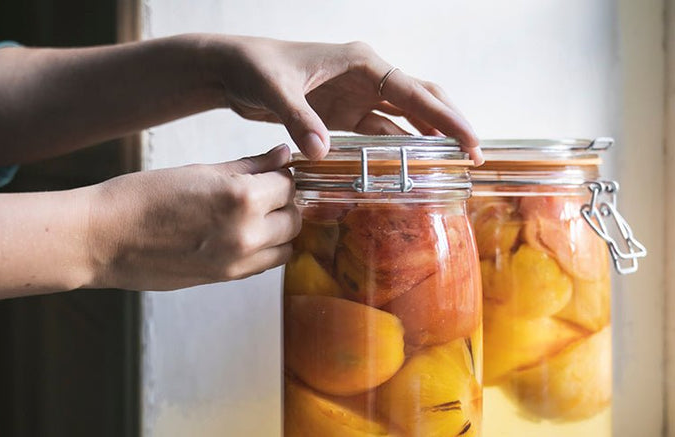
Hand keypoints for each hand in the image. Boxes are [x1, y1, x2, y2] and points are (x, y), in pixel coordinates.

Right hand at [87, 145, 298, 290]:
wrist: (103, 238)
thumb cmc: (142, 197)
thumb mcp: (198, 171)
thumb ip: (247, 166)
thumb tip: (282, 156)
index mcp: (240, 198)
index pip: (288, 185)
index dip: (281, 174)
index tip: (271, 170)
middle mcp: (246, 234)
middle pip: (294, 218)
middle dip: (284, 202)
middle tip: (264, 190)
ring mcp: (236, 262)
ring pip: (285, 247)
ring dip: (279, 230)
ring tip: (255, 214)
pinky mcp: (224, 279)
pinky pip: (263, 265)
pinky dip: (264, 250)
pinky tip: (242, 234)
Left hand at [206, 35, 481, 163]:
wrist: (231, 70)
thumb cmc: (254, 67)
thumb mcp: (274, 90)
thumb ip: (298, 119)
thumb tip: (322, 152)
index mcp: (361, 63)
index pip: (414, 91)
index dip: (444, 117)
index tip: (469, 141)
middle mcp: (366, 78)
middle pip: (420, 103)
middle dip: (448, 128)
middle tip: (472, 158)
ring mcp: (355, 98)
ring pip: (402, 122)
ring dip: (424, 145)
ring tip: (449, 172)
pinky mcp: (341, 117)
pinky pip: (376, 136)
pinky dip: (393, 154)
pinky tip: (407, 174)